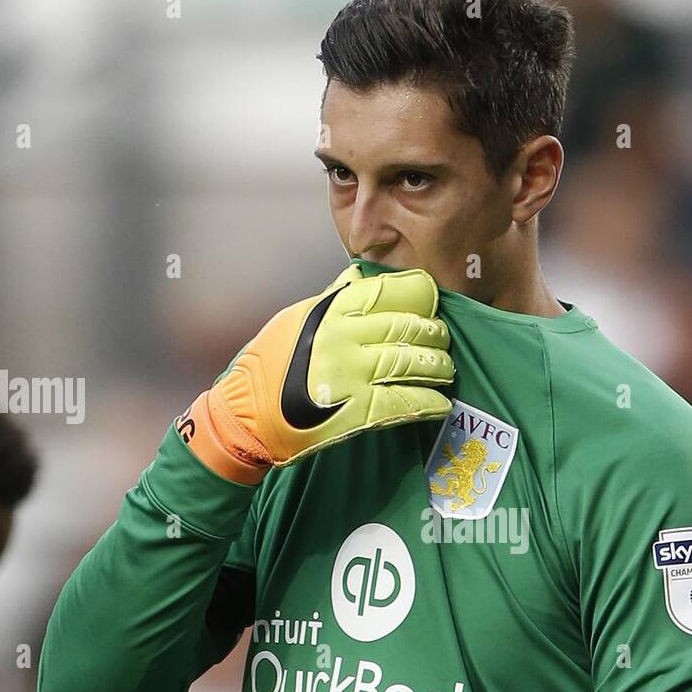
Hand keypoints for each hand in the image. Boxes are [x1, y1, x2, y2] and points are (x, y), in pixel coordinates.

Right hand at [177, 263, 453, 481]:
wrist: (245, 415)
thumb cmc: (269, 366)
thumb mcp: (296, 319)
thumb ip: (333, 298)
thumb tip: (361, 276)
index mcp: (331, 310)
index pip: (388, 290)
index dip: (419, 294)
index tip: (432, 300)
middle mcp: (343, 337)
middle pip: (406, 327)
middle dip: (433, 334)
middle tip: (442, 341)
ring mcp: (351, 373)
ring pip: (411, 362)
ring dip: (437, 367)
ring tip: (445, 370)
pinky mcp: (356, 410)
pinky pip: (404, 401)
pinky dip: (429, 402)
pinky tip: (441, 404)